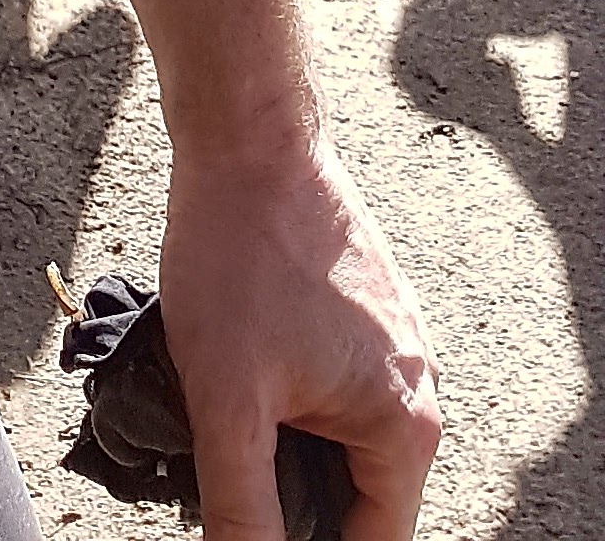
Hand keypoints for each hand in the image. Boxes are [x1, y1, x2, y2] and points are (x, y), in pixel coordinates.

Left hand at [159, 124, 438, 536]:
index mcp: (406, 427)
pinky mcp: (359, 309)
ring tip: (218, 407)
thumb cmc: (240, 252)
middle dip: (286, 492)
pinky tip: (230, 363)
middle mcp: (415, 388)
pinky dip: (279, 390)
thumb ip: (242, 508)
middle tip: (222, 461)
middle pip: (352, 492)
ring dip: (276, 437)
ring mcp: (390, 344)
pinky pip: (327, 381)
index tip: (251, 530)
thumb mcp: (227, 403)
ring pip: (332, 432)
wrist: (245, 134)